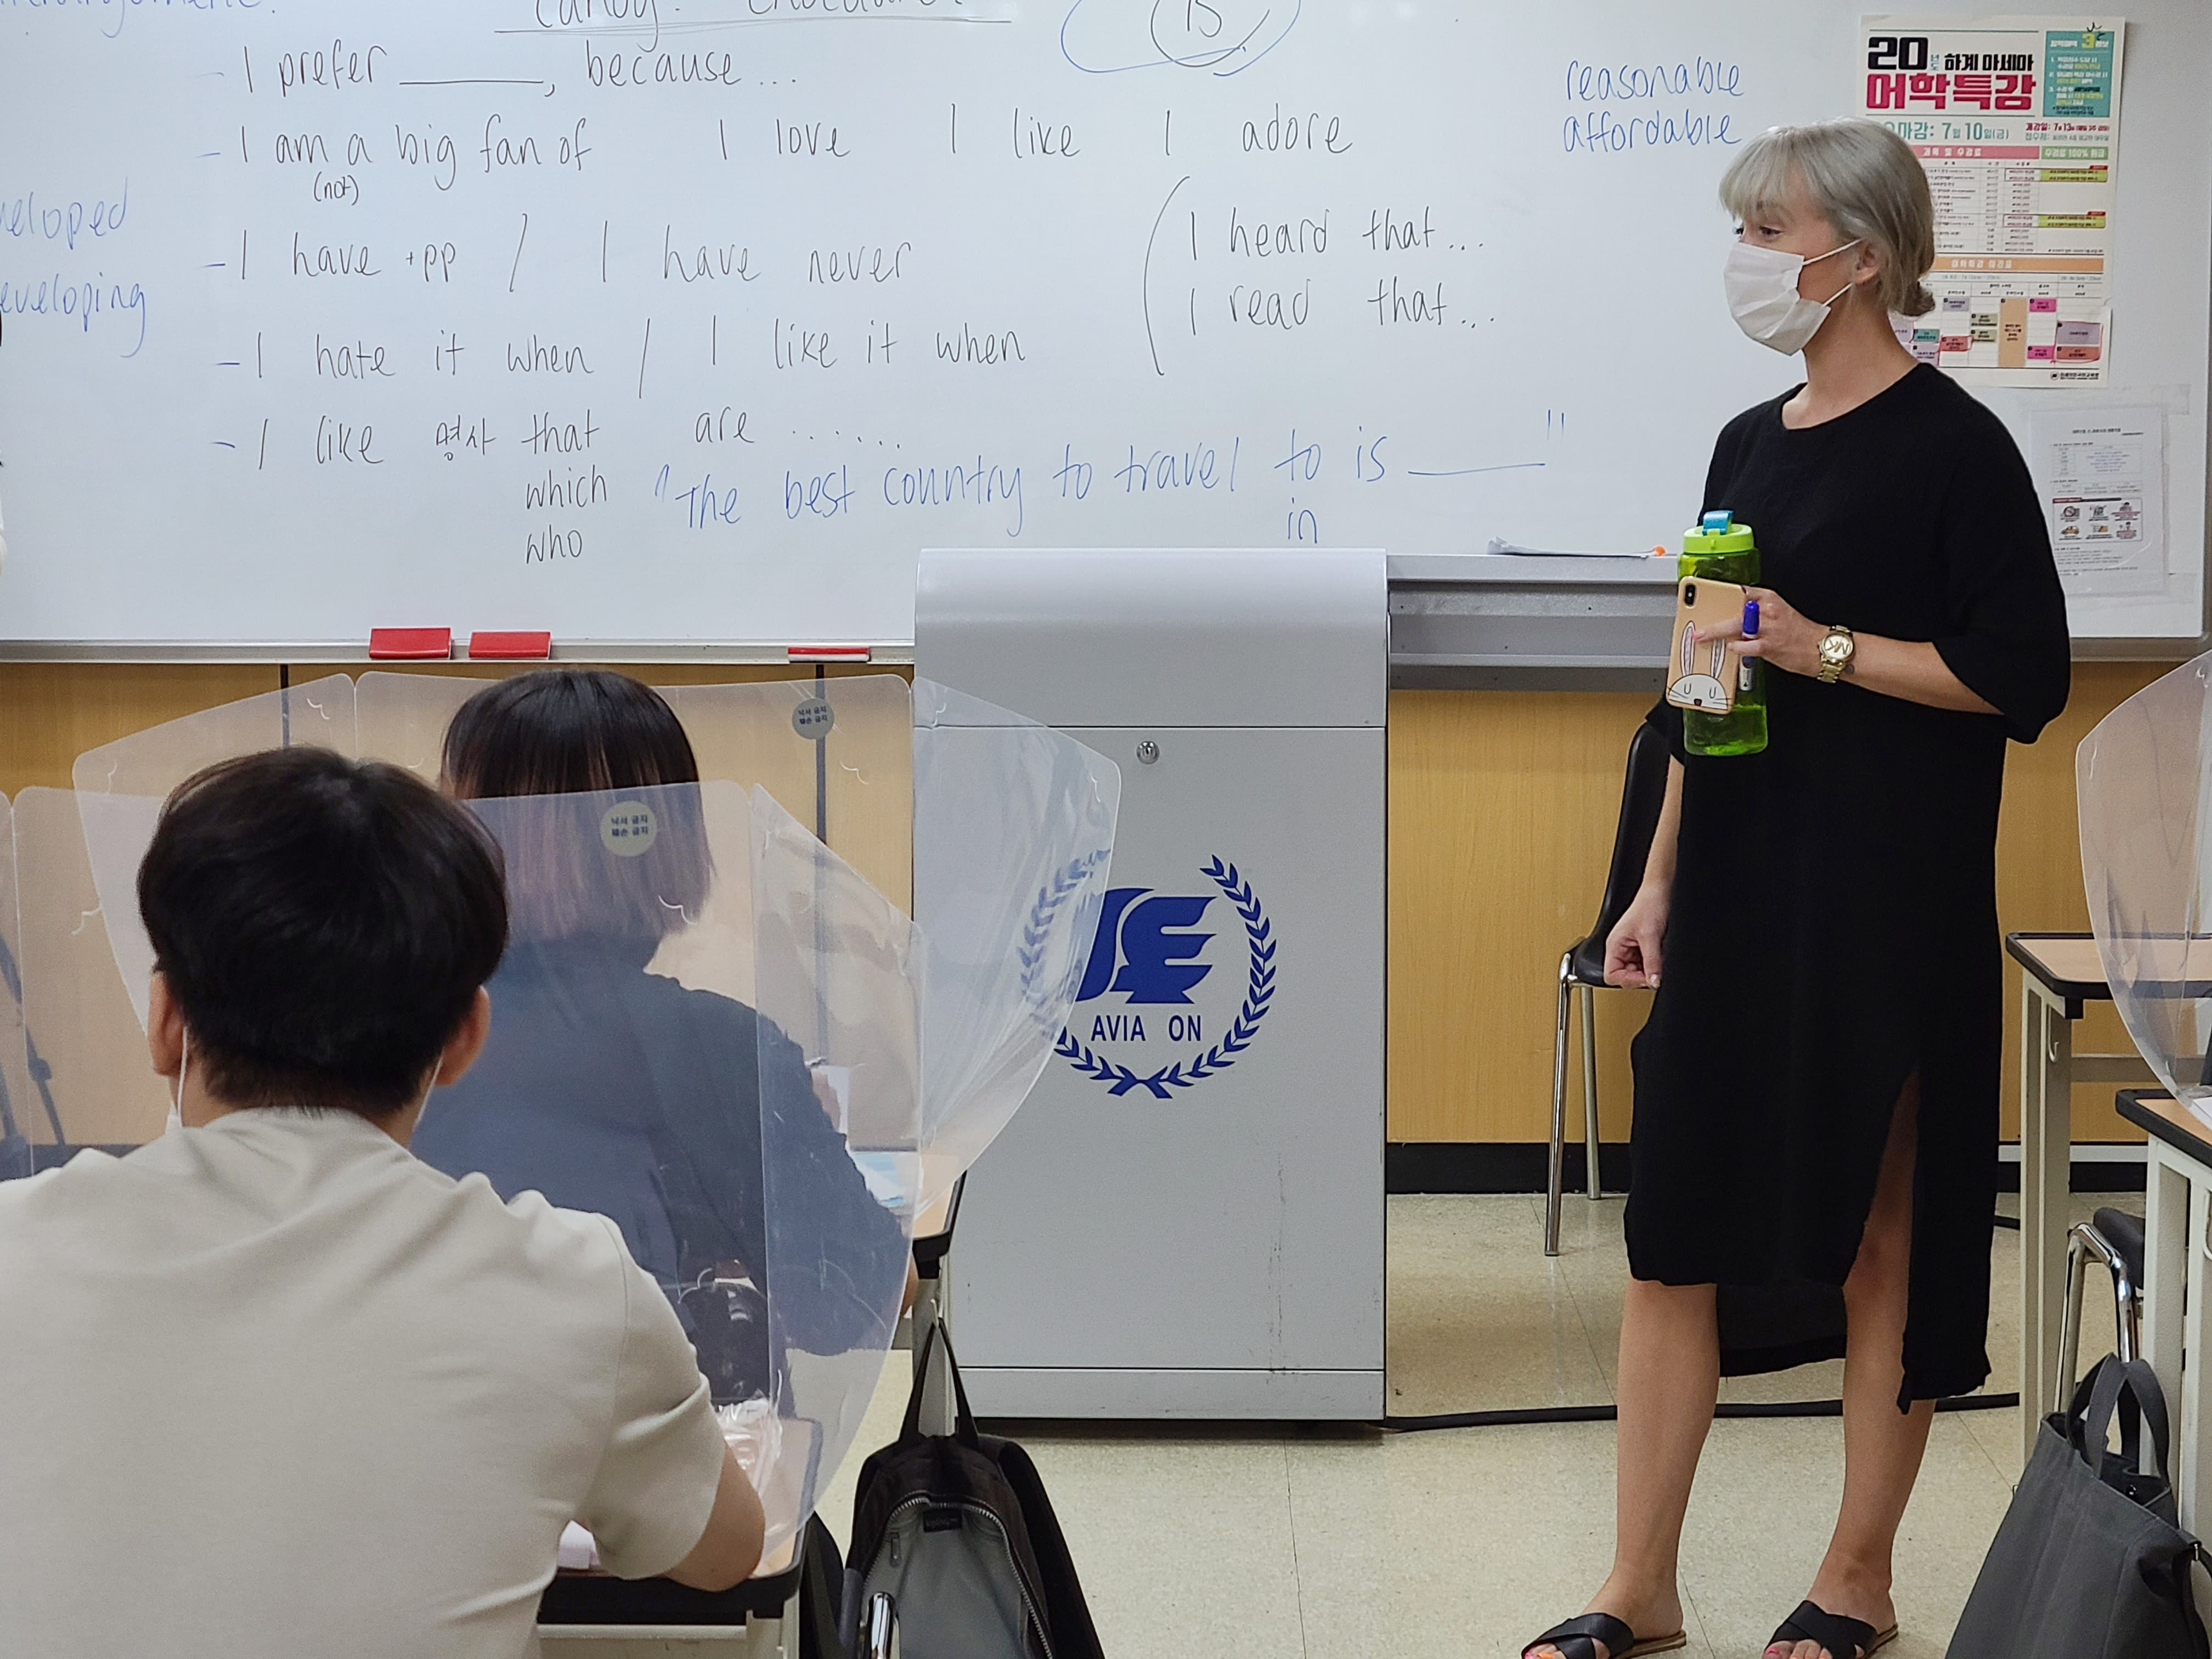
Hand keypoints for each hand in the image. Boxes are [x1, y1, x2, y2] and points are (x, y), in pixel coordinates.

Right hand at [1604, 884, 1669, 988]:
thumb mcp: (1650, 936)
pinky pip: (1648, 964)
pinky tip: (1662, 956)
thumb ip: (1651, 962)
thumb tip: (1653, 982)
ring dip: (1650, 970)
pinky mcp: (1645, 948)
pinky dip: (1656, 964)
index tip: (1646, 978)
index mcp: (1614, 945)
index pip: (1612, 975)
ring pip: (1639, 972)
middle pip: (1626, 976)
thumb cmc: (1649, 904)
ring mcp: (1633, 949)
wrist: (1662, 891)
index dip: (1628, 980)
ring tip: (1660, 960)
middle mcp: (1621, 949)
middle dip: (1642, 976)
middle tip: (1656, 972)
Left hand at [1698, 585, 1827, 677]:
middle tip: (1698, 625)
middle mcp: (1766, 610)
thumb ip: (1757, 614)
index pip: (1741, 591)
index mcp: (1769, 599)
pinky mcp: (1767, 645)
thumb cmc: (1799, 633)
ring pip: (1734, 627)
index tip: (1706, 596)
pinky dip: (1734, 648)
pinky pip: (1743, 646)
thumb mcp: (1779, 613)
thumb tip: (1734, 618)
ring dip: (1716, 633)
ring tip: (1702, 637)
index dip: (1722, 594)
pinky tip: (1730, 648)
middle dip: (1713, 618)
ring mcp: (1767, 627)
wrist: (1821, 648)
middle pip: (1732, 610)